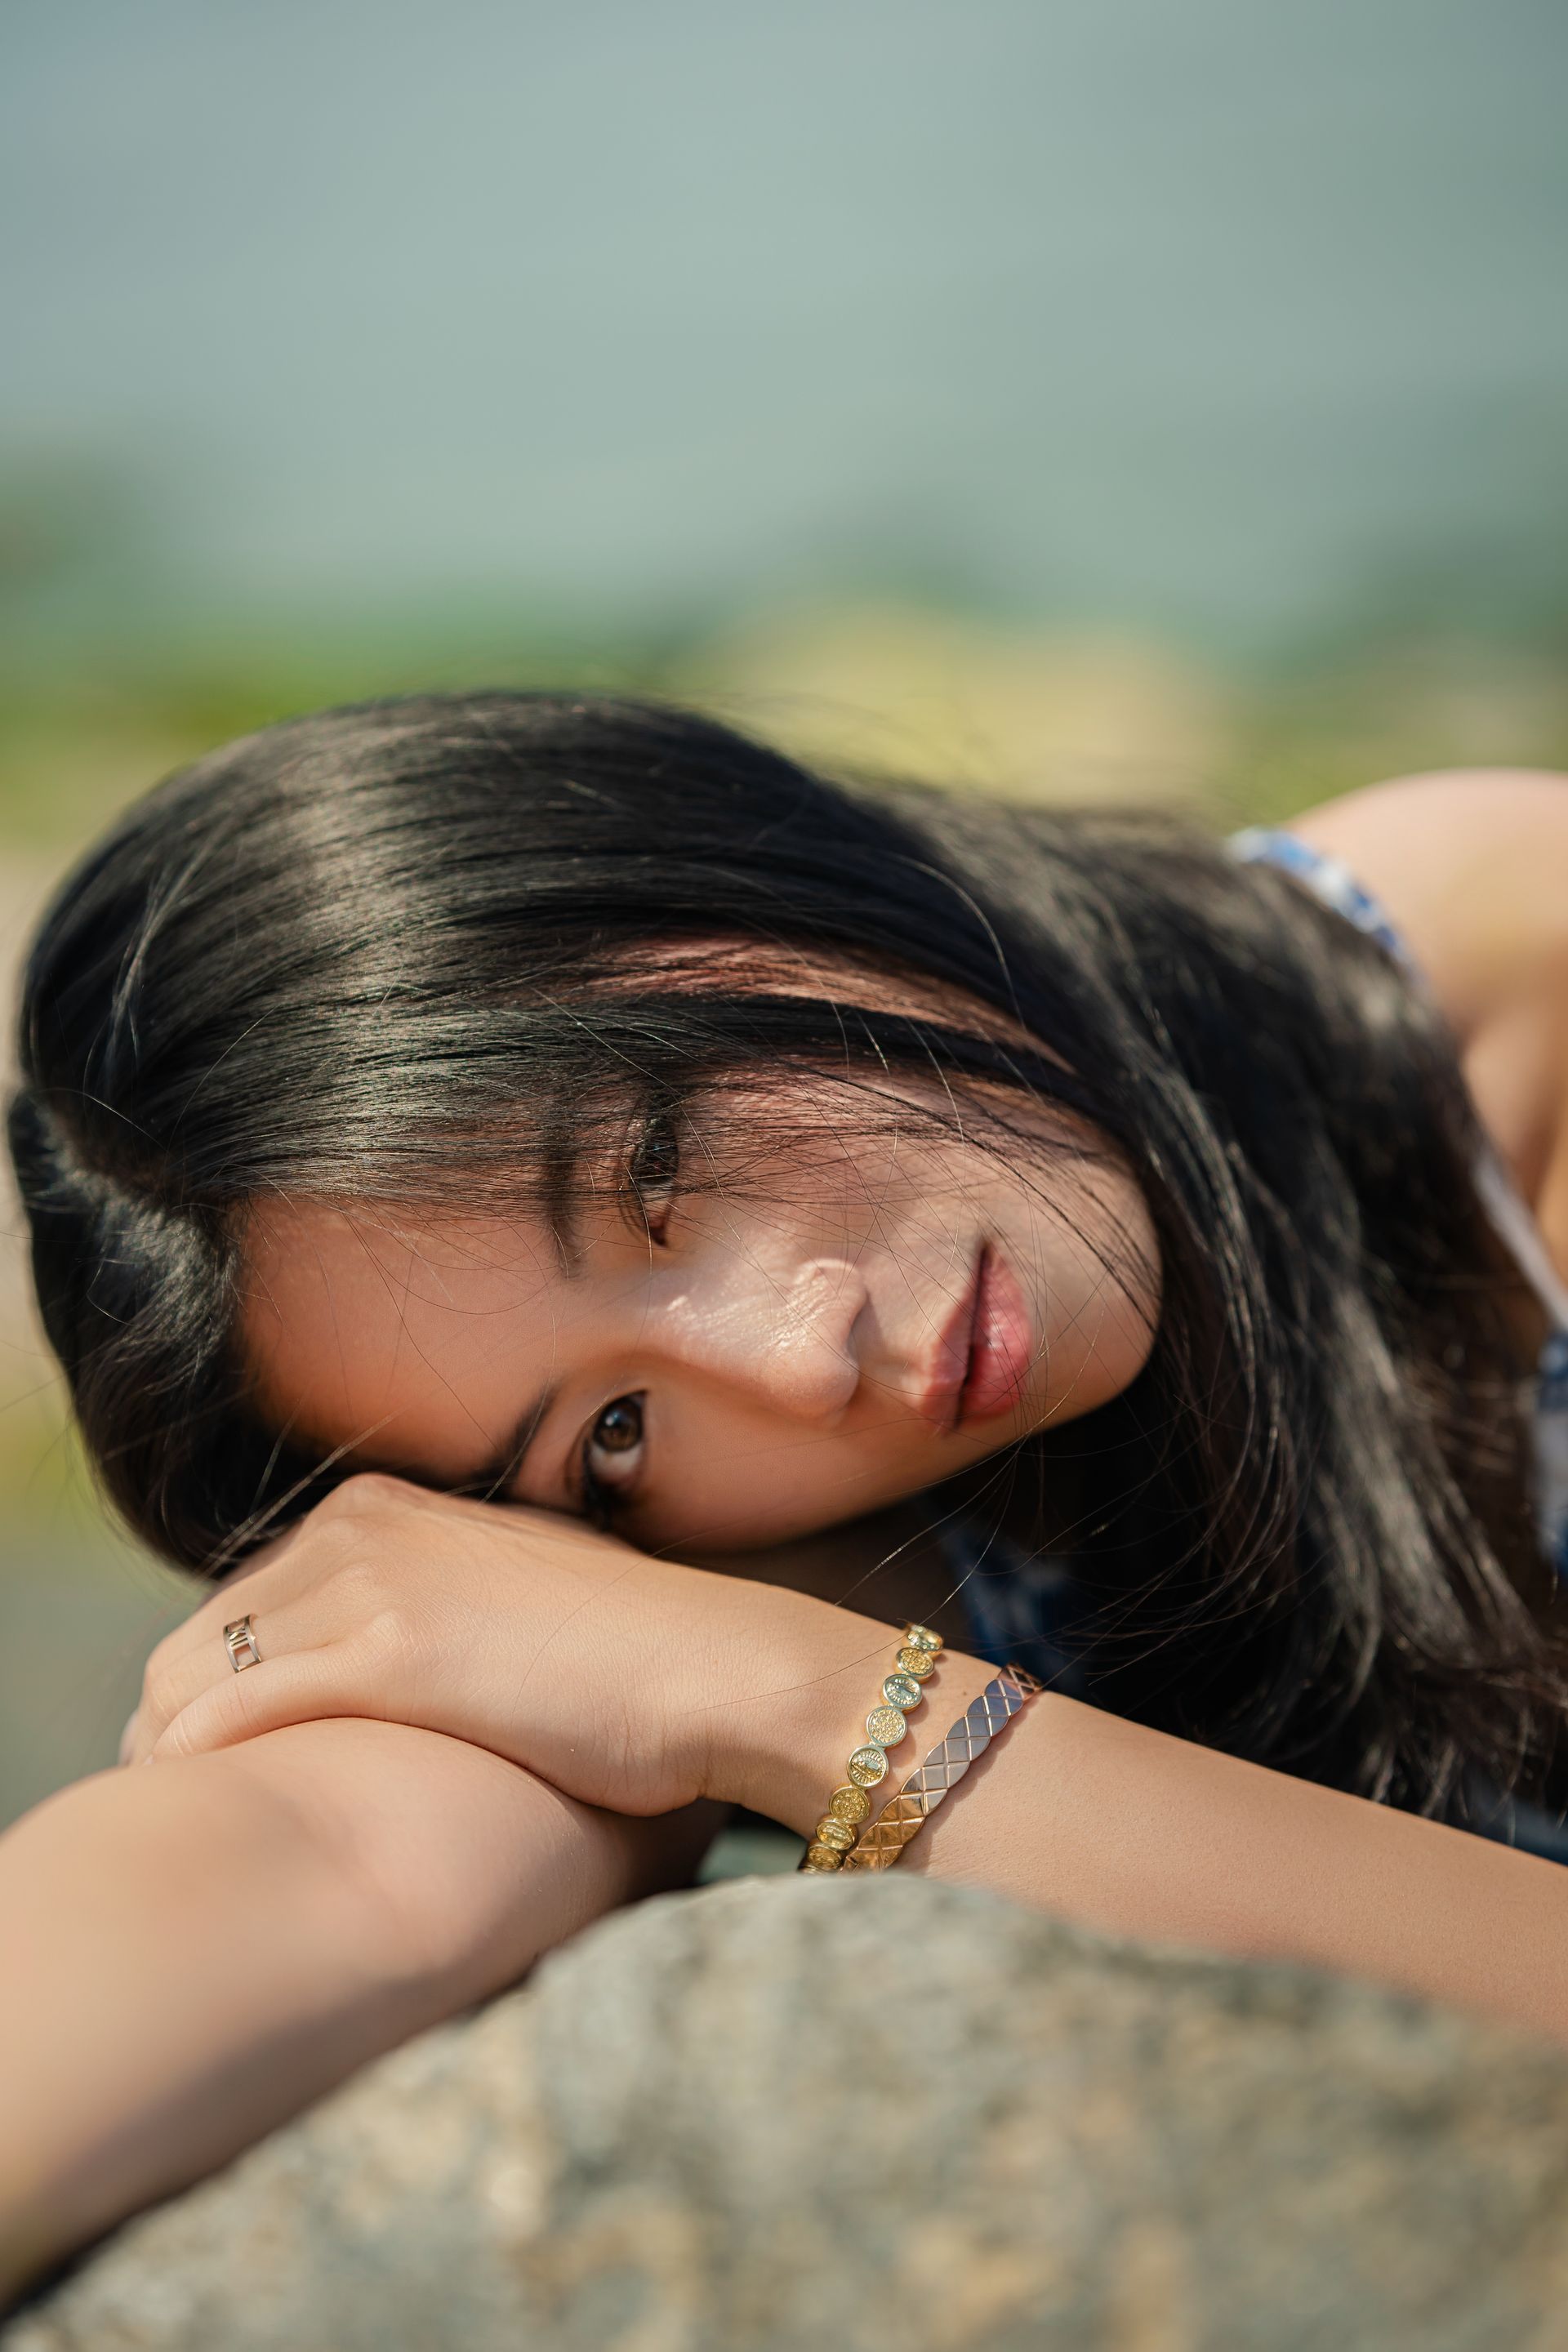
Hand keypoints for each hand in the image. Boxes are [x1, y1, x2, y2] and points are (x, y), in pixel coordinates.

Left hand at [128, 1474, 944, 1830]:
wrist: (720, 1668)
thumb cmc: (635, 1657)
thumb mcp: (513, 1599)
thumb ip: (436, 1605)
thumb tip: (391, 1666)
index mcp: (386, 1505)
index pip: (243, 1595)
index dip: (211, 1680)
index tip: (212, 1752)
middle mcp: (362, 1525)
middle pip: (201, 1631)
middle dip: (172, 1717)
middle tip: (183, 1800)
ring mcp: (370, 1580)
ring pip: (193, 1671)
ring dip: (169, 1749)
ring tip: (187, 1821)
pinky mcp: (385, 1652)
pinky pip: (233, 1711)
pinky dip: (201, 1762)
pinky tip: (204, 1808)